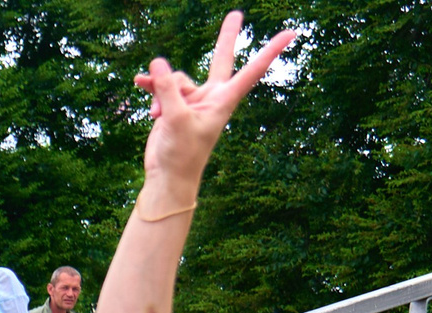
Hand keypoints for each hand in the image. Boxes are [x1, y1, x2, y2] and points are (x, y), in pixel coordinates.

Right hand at [138, 13, 294, 188]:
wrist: (168, 176)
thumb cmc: (182, 153)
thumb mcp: (174, 118)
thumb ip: (168, 88)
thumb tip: (157, 62)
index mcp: (223, 100)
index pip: (252, 71)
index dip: (270, 51)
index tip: (291, 34)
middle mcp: (211, 96)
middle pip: (220, 60)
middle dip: (226, 37)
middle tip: (236, 13)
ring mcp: (191, 100)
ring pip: (176, 79)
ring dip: (162, 87)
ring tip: (156, 111)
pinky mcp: (174, 107)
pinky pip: (162, 87)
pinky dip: (152, 86)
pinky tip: (139, 84)